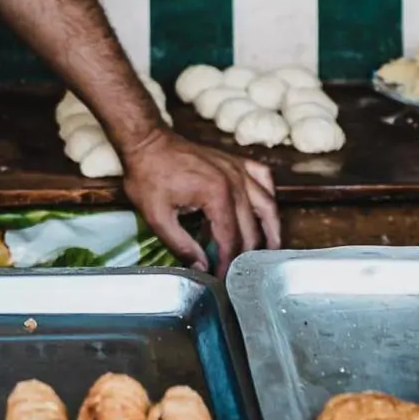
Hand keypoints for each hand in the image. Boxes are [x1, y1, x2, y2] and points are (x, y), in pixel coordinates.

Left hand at [116, 127, 280, 272]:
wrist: (147, 141)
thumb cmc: (147, 175)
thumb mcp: (157, 216)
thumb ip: (181, 245)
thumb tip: (202, 268)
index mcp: (216, 195)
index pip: (231, 239)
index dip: (228, 263)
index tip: (223, 278)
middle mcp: (234, 180)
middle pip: (251, 227)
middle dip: (246, 254)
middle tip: (240, 271)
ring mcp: (237, 168)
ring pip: (267, 203)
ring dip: (271, 229)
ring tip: (272, 250)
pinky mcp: (235, 161)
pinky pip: (263, 178)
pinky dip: (268, 195)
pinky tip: (266, 209)